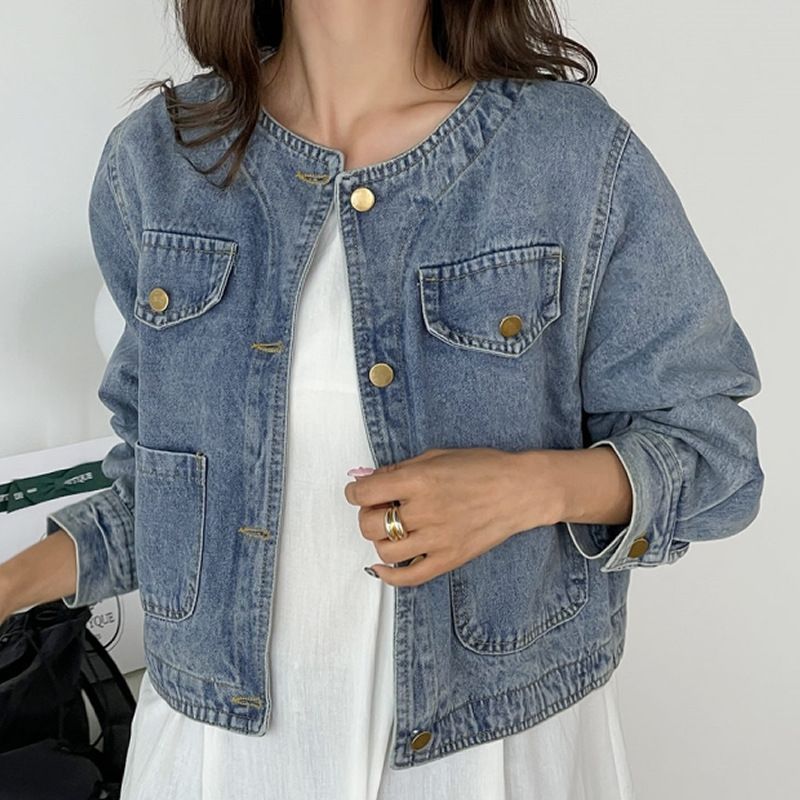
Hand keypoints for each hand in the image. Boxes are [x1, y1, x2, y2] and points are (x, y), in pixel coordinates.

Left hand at [343, 447, 559, 586]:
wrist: (520, 490)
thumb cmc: (482, 467)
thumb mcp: (437, 456)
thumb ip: (400, 469)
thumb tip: (367, 479)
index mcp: (420, 480)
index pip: (365, 492)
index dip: (354, 492)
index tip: (358, 492)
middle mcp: (425, 511)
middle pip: (369, 524)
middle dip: (366, 515)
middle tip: (377, 508)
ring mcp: (437, 539)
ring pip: (384, 550)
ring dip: (380, 538)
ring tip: (392, 528)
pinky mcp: (449, 559)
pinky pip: (409, 576)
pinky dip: (388, 575)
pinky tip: (381, 565)